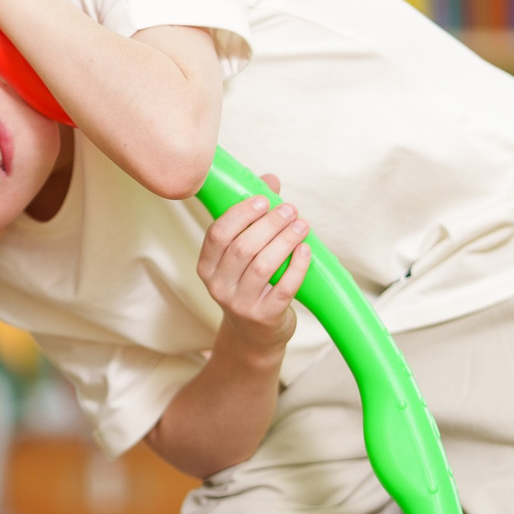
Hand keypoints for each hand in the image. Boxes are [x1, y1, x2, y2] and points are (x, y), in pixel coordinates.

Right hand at [199, 177, 310, 358]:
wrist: (255, 334)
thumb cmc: (251, 283)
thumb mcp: (244, 254)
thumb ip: (254, 216)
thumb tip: (270, 180)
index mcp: (207, 267)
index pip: (217, 234)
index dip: (241, 213)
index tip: (263, 199)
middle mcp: (218, 287)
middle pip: (243, 248)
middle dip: (269, 224)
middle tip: (290, 209)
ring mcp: (240, 304)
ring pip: (263, 266)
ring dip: (285, 241)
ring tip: (302, 225)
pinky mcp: (264, 317)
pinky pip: (283, 288)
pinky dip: (297, 266)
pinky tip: (306, 250)